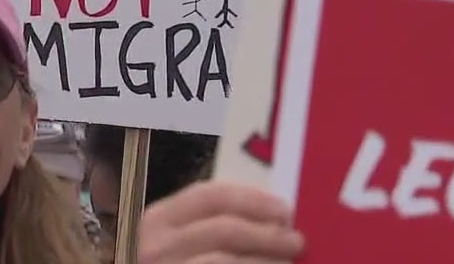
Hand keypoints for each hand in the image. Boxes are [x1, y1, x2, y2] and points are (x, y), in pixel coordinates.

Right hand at [137, 180, 303, 262]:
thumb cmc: (169, 260)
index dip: (252, 199)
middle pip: (224, 229)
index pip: (210, 195)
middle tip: (296, 239)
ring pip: (226, 261)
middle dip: (267, 233)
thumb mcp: (174, 239)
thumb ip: (205, 223)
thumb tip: (266, 215)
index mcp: (157, 219)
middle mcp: (157, 245)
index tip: (284, 208)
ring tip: (288, 262)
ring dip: (265, 260)